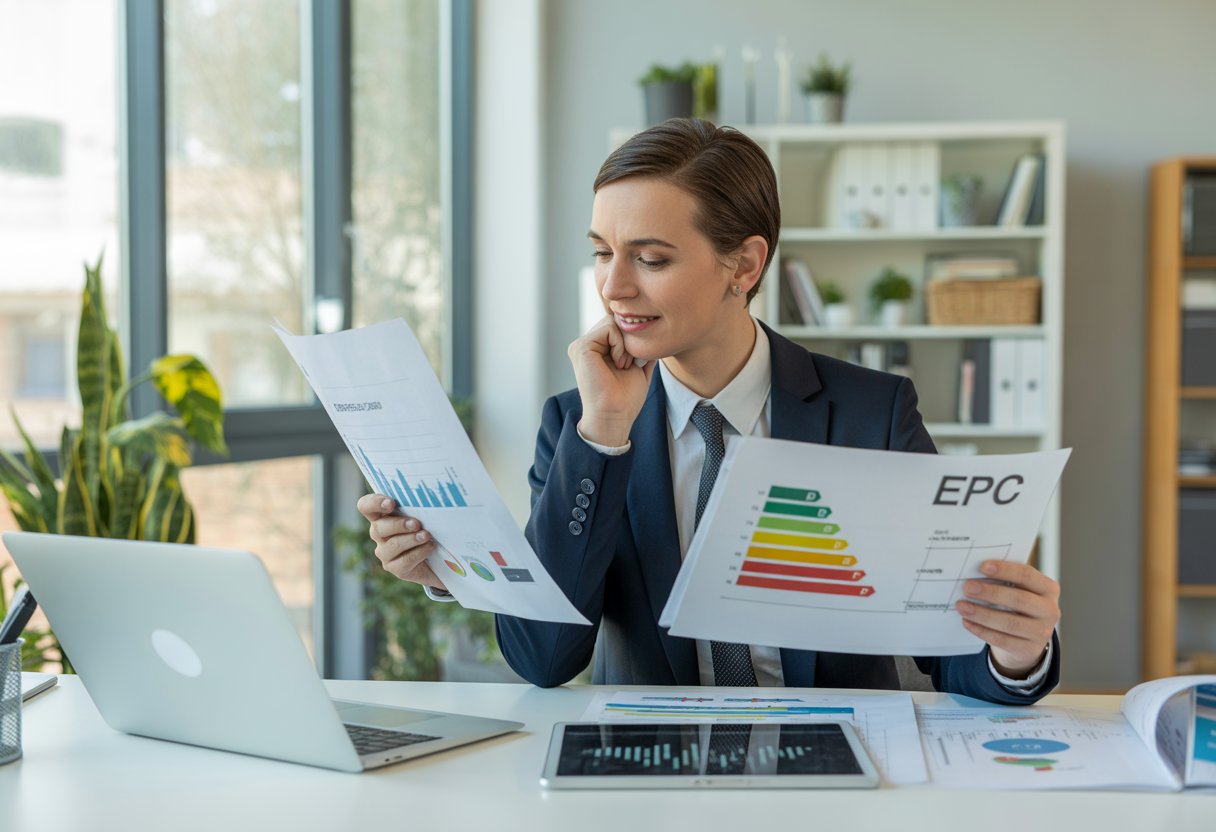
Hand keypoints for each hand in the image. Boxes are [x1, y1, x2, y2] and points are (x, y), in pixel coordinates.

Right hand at [356, 493, 446, 589]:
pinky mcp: (395, 568)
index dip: (374, 503)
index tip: (391, 503)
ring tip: (426, 536)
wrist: (440, 558)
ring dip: (411, 539)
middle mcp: (379, 534)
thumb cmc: (429, 529)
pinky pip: (404, 560)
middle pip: (378, 527)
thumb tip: (427, 498)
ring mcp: (385, 553)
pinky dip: (419, 552)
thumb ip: (417, 507)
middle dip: (398, 524)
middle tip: (416, 524)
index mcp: (381, 516)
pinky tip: (430, 546)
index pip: (366, 506)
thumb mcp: (423, 515)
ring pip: (393, 545)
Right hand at [568, 314, 656, 445]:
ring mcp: (582, 346)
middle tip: (629, 364)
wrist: (615, 416)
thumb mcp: (639, 367)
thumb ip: (641, 348)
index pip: (618, 326)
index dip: (632, 339)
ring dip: (626, 344)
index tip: (634, 363)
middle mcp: (587, 346)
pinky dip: (620, 345)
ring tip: (623, 365)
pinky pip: (608, 328)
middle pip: (615, 320)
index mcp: (597, 350)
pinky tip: (619, 363)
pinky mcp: (581, 347)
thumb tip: (653, 331)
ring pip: (612, 321)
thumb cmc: (626, 398)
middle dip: (629, 340)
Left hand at [956, 560, 1058, 678]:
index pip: (1027, 575)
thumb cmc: (1017, 605)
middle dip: (991, 593)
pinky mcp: (1030, 650)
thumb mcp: (1018, 590)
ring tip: (962, 607)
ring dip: (982, 614)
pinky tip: (967, 622)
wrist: (1027, 638)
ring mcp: (1042, 632)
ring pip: (1010, 623)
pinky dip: (982, 631)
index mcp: (1048, 589)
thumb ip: (1004, 580)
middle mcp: (1050, 610)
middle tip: (967, 587)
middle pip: (1019, 599)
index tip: (982, 566)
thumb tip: (974, 573)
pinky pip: (1002, 640)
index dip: (1005, 570)